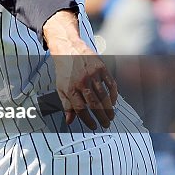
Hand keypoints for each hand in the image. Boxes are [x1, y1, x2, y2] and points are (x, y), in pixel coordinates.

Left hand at [44, 10, 116, 128]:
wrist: (68, 48)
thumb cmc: (64, 70)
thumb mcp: (60, 87)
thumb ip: (66, 105)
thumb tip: (69, 121)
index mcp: (70, 88)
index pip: (80, 109)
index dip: (88, 120)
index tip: (93, 126)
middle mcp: (82, 82)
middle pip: (94, 104)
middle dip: (101, 117)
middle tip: (106, 125)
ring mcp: (92, 75)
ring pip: (104, 96)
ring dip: (109, 109)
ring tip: (111, 117)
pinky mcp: (101, 68)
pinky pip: (111, 84)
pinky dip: (114, 95)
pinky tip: (114, 102)